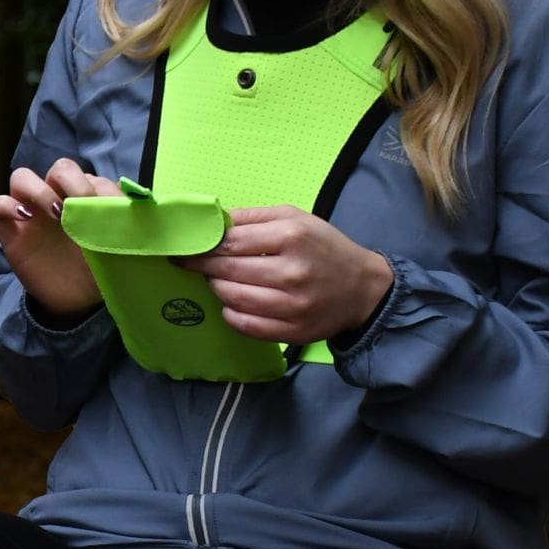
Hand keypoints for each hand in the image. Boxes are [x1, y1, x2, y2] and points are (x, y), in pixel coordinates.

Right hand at [0, 159, 122, 316]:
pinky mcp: (10, 232)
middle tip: (79, 205)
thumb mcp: (117, 243)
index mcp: (84, 197)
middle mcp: (57, 198)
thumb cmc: (99, 268)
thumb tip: (121, 197)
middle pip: (58, 168)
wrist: (78, 302)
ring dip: (39, 190)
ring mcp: (31, 213)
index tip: (105, 207)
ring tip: (55, 214)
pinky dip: (5, 205)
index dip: (95, 186)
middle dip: (71, 181)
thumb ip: (119, 217)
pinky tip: (23, 217)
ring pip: (22, 178)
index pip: (87, 174)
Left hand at [174, 206, 392, 344]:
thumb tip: (213, 219)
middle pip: (226, 271)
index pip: (229, 243)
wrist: (363, 288)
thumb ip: (253, 216)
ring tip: (217, 280)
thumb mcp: (296, 218)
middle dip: (202, 267)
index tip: (185, 246)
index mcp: (290, 237)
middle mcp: (291, 272)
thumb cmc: (324, 248)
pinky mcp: (292, 331)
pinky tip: (232, 303)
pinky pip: (245, 325)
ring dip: (216, 288)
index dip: (202, 245)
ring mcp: (292, 305)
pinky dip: (230, 314)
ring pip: (232, 298)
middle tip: (190, 263)